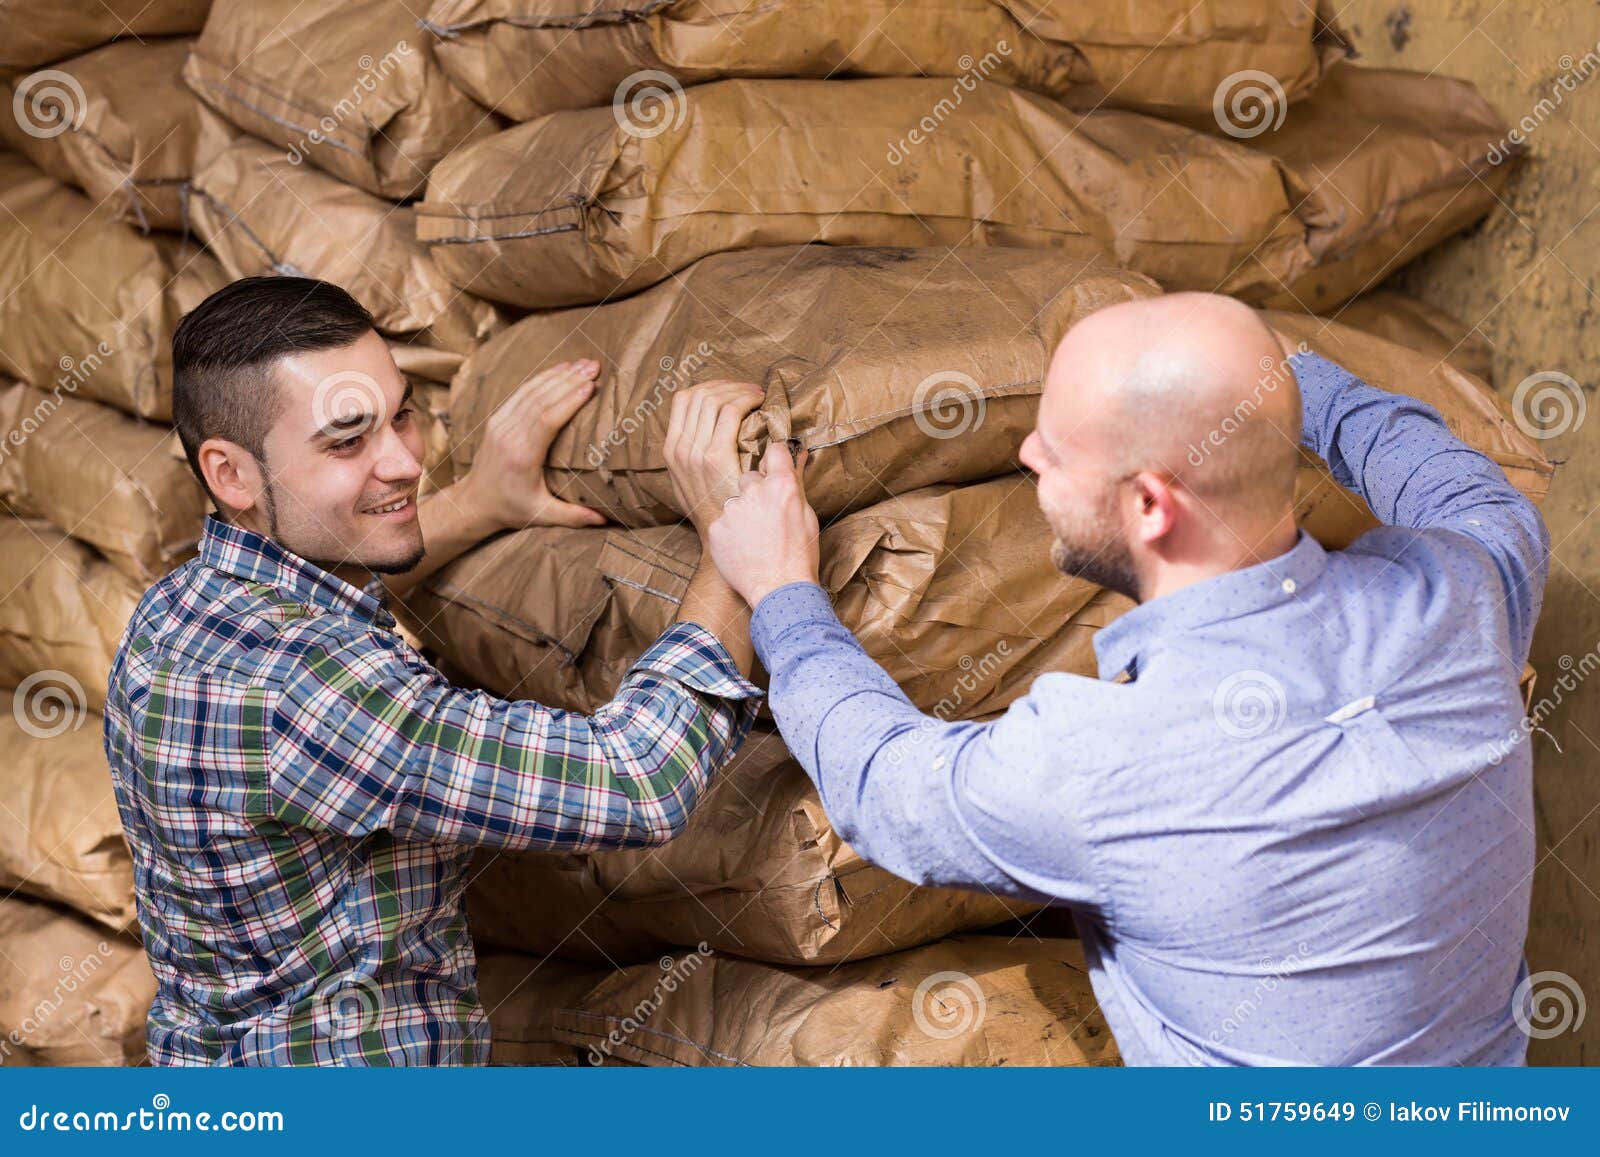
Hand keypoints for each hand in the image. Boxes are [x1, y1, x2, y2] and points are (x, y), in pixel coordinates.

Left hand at [462, 359, 606, 529]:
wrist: (474, 501)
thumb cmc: (511, 509)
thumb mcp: (541, 516)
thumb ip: (573, 517)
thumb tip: (606, 520)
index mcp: (522, 456)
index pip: (547, 420)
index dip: (568, 401)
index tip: (590, 387)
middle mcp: (509, 435)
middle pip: (541, 399)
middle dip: (569, 380)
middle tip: (595, 367)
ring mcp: (501, 424)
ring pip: (531, 391)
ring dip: (558, 374)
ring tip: (584, 363)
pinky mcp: (498, 418)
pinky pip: (522, 392)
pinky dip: (542, 378)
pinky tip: (561, 368)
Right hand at [663, 380, 765, 537]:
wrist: (725, 540)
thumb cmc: (718, 511)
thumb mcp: (695, 482)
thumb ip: (698, 454)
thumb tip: (714, 429)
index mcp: (671, 450)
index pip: (683, 399)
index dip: (710, 386)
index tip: (732, 390)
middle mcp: (678, 449)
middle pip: (699, 394)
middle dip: (728, 385)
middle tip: (750, 390)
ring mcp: (694, 453)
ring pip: (713, 399)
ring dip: (739, 390)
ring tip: (757, 395)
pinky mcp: (715, 458)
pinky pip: (729, 412)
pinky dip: (745, 400)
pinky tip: (759, 404)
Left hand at [706, 440, 819, 608]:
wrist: (780, 590)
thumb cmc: (800, 555)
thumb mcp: (806, 515)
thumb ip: (797, 481)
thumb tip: (800, 453)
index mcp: (782, 485)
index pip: (774, 451)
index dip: (774, 459)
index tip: (774, 467)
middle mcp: (754, 491)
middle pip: (749, 477)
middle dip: (755, 491)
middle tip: (765, 517)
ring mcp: (732, 509)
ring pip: (733, 501)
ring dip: (741, 513)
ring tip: (754, 537)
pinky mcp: (717, 528)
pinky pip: (722, 522)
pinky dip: (729, 532)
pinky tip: (742, 548)